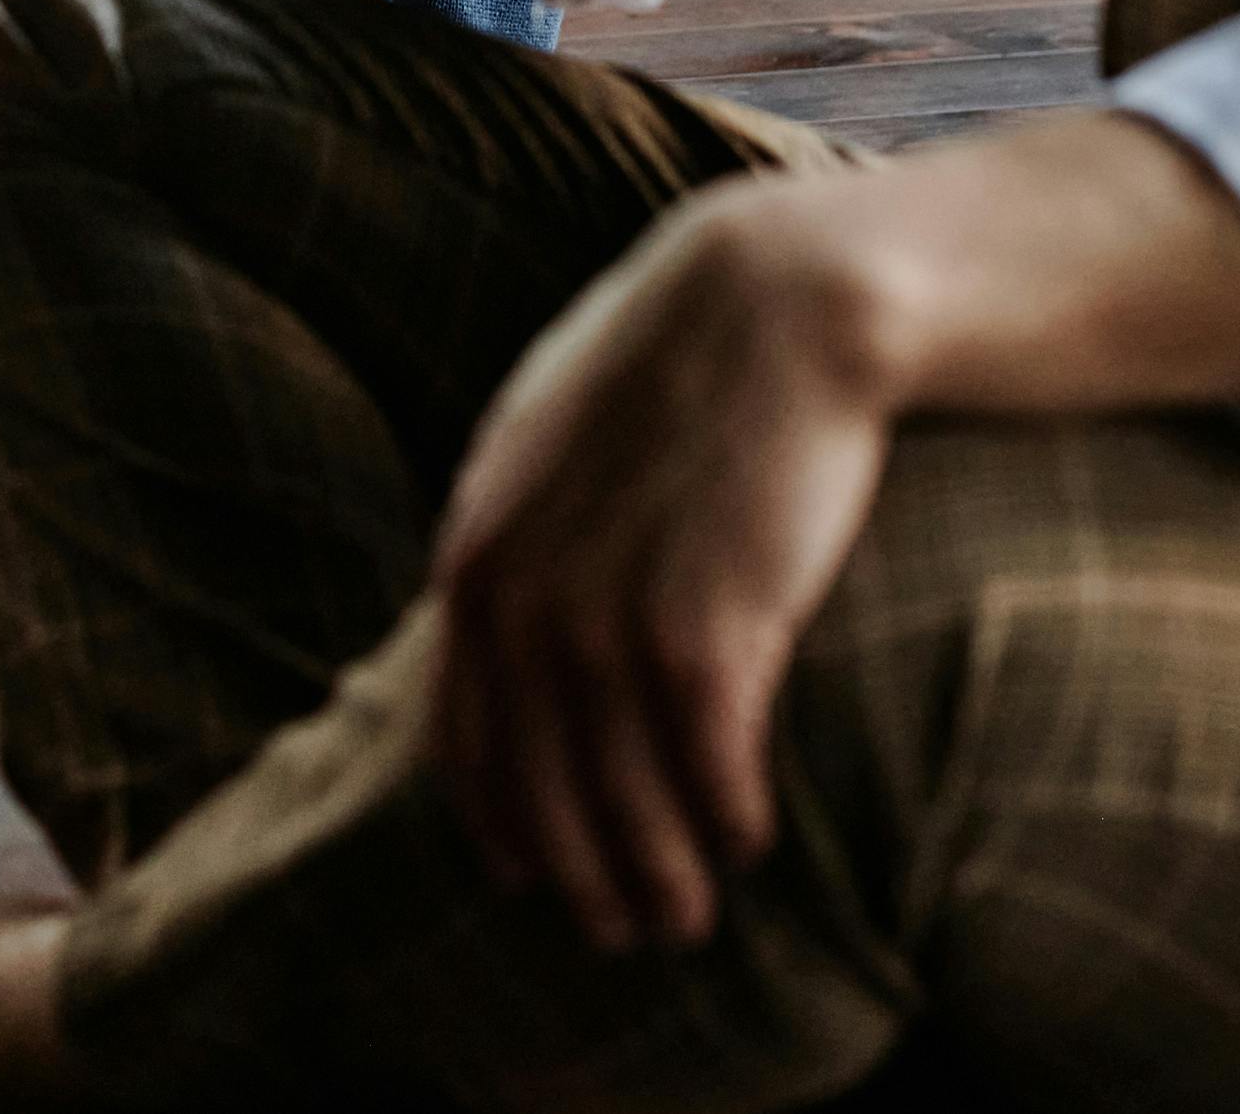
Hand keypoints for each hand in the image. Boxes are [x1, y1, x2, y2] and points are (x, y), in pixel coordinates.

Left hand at [423, 196, 902, 955]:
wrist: (774, 303)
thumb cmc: (678, 362)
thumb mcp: (549, 435)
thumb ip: (518, 525)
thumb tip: (498, 607)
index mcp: (475, 553)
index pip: (465, 733)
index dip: (498, 818)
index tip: (528, 875)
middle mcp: (523, 597)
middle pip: (540, 786)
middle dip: (578, 874)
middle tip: (621, 936)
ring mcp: (609, 617)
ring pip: (623, 796)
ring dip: (657, 874)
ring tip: (689, 917)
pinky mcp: (707, 629)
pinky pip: (709, 767)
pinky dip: (726, 818)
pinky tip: (750, 842)